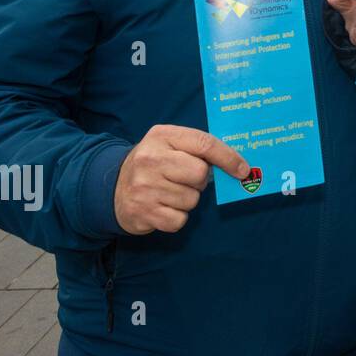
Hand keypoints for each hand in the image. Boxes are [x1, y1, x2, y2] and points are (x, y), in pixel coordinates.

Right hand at [114, 125, 249, 234]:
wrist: (111, 188)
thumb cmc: (154, 164)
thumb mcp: (170, 145)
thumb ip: (198, 148)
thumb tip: (239, 166)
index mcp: (161, 135)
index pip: (204, 143)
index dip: (228, 158)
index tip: (243, 170)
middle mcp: (150, 159)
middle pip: (200, 174)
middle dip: (200, 181)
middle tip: (186, 180)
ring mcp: (144, 187)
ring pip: (192, 199)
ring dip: (187, 199)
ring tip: (170, 193)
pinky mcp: (142, 212)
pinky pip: (179, 220)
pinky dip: (177, 217)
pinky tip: (163, 207)